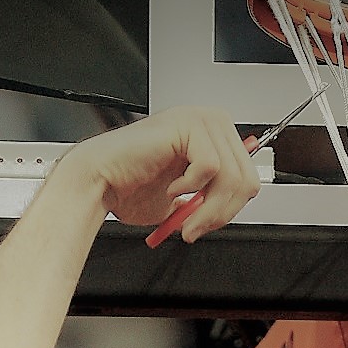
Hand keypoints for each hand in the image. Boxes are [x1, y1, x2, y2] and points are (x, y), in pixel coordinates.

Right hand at [59, 107, 261, 241]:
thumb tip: (232, 208)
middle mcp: (210, 123)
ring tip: (182, 213)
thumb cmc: (130, 187)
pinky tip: (170, 185)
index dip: (231, 208)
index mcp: (213, 136)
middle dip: (221, 212)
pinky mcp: (187, 125)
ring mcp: (200, 120)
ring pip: (231, 175)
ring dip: (207, 206)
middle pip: (246, 177)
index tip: (207, 223)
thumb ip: (212, 198)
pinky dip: (190, 186)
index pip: (248, 175)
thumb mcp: (185, 198)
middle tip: (195, 227)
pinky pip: (211, 166)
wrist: (99, 182)